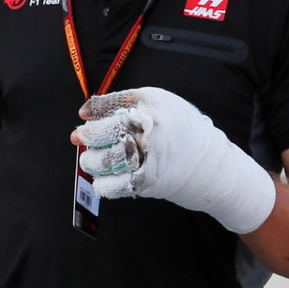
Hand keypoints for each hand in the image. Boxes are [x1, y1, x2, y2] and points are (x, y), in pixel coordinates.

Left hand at [71, 87, 275, 233]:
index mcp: (153, 106)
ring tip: (91, 158)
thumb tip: (85, 114)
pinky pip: (111, 185)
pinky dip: (101, 181)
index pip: (113, 104)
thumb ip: (124, 102)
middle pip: (105, 132)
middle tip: (80, 137)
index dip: (93, 109)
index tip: (84, 115)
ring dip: (90, 160)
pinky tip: (103, 175)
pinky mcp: (146, 182)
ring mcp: (148, 158)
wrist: (208, 165)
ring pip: (103, 161)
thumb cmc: (177, 129)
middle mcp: (151, 131)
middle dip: (87, 135)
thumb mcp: (159, 102)